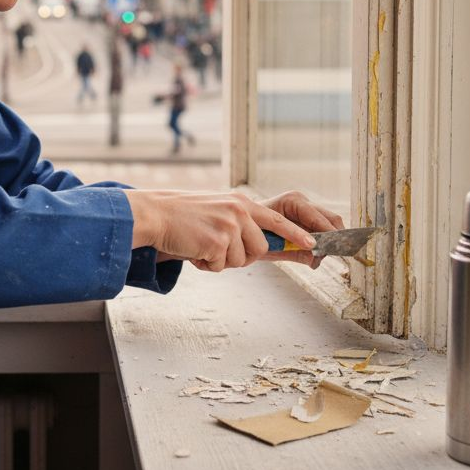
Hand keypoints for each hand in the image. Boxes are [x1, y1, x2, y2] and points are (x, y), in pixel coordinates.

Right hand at [124, 190, 319, 272]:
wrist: (156, 214)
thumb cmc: (183, 215)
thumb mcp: (218, 209)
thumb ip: (240, 220)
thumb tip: (259, 242)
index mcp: (241, 202)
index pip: (277, 220)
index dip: (296, 234)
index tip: (312, 243)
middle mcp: (239, 211)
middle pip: (259, 248)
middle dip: (242, 256)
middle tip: (218, 249)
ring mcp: (229, 226)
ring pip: (240, 260)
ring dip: (221, 261)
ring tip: (202, 245)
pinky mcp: (217, 242)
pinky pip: (220, 266)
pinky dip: (206, 265)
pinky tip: (194, 250)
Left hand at [257, 190, 344, 268]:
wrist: (243, 226)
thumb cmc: (253, 232)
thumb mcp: (271, 246)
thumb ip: (294, 252)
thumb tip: (316, 259)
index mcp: (291, 201)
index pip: (316, 217)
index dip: (327, 233)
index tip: (333, 248)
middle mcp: (302, 201)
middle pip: (329, 218)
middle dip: (333, 237)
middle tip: (331, 255)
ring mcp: (306, 208)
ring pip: (330, 223)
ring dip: (330, 240)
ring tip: (322, 257)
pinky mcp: (308, 218)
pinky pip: (324, 229)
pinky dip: (325, 241)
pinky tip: (319, 254)